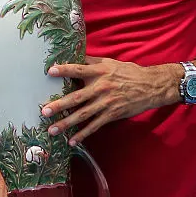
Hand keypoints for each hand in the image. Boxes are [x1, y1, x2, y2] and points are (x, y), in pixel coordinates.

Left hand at [41, 58, 178, 145]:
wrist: (151, 86)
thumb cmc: (128, 72)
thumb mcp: (111, 63)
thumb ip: (92, 62)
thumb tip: (74, 55)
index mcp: (100, 72)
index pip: (79, 70)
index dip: (65, 70)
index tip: (50, 71)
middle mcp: (101, 88)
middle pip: (77, 97)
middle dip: (59, 105)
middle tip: (44, 111)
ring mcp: (106, 103)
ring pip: (83, 115)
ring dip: (66, 123)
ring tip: (52, 130)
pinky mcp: (112, 115)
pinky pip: (95, 126)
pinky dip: (83, 134)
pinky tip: (72, 141)